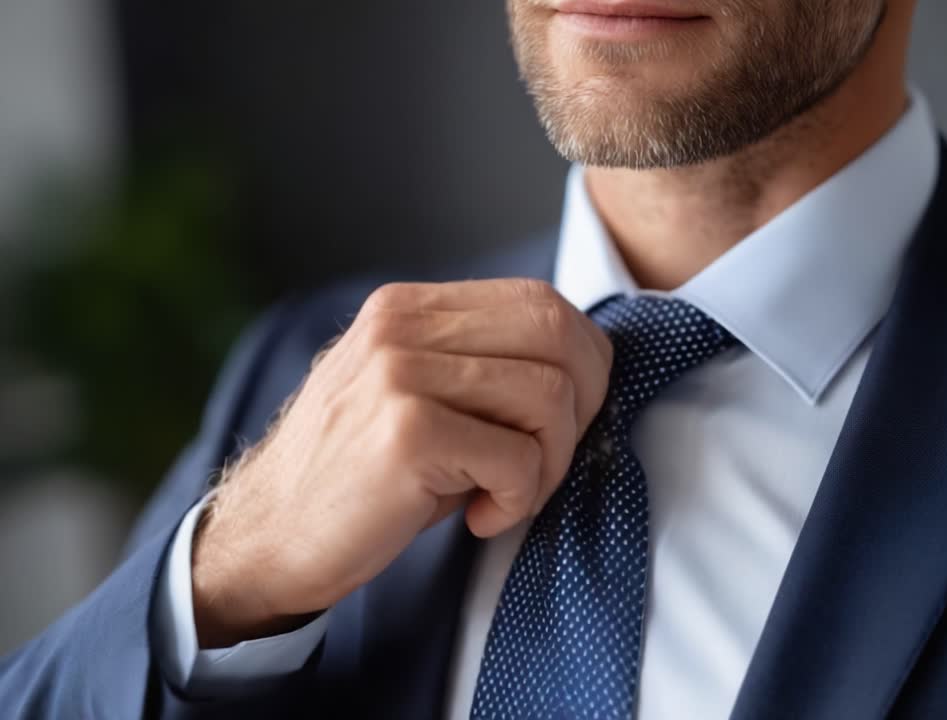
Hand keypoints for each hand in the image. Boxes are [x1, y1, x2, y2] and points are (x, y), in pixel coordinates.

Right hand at [190, 279, 611, 647]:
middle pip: (557, 335)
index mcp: (409, 307)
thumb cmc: (362, 476)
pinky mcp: (407, 434)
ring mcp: (401, 375)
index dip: (582, 360)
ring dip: (550, 463)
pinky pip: (520, 460)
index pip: (539, 300)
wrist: (270, 538)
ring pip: (548, 397)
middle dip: (583, 405)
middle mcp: (402, 326)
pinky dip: (519, 499)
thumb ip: (484, 364)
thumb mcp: (419, 395)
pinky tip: (480, 516)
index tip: (570, 416)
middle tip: (549, 460)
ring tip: (508, 494)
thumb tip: (586, 367)